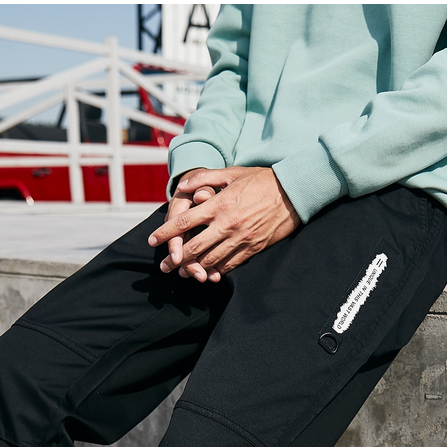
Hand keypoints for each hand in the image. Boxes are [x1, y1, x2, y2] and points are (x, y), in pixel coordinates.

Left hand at [149, 166, 299, 282]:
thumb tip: (183, 186)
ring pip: (209, 260)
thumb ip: (205, 178)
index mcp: (219, 204)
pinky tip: (206, 274)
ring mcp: (240, 238)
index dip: (166, 233)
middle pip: (193, 248)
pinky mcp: (252, 248)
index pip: (185, 222)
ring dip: (193, 268)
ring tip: (182, 272)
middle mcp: (227, 224)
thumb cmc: (261, 180)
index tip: (153, 240)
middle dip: (175, 259)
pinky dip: (215, 271)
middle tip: (164, 266)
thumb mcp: (232, 173)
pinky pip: (229, 265)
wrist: (293, 193)